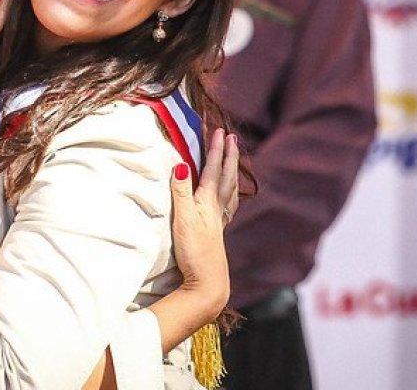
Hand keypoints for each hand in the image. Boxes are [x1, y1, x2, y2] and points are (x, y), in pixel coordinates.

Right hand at [169, 128, 239, 317]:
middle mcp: (216, 210)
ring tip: (235, 161)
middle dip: (229, 156)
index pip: (214, 169)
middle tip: (232, 138)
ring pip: (229, 191)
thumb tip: (182, 164)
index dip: (216, 150)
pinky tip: (228, 198)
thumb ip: (181, 191)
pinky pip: (227, 207)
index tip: (220, 131)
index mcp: (208, 202)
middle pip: (227, 177)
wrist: (208, 284)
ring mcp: (218, 223)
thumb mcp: (182, 219)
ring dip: (232, 172)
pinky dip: (230, 196)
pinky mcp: (216, 234)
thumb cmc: (193, 252)